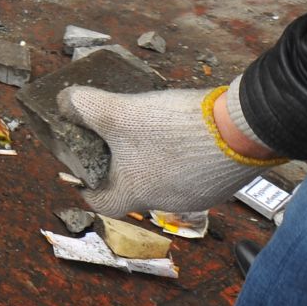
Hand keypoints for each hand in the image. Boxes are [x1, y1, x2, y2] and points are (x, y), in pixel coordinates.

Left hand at [57, 83, 279, 215]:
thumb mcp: (118, 112)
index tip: (83, 175)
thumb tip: (64, 102)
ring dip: (155, 160)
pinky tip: (186, 135)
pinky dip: (184, 159)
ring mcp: (197, 197)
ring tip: (154, 131)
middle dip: (124, 166)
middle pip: (134, 189)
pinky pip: (193, 174)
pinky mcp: (221, 186)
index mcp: (135, 193)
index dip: (89, 188)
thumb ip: (85, 107)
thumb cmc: (176, 129)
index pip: (102, 202)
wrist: (242, 129)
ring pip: (164, 180)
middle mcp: (165, 203)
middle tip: (120, 140)